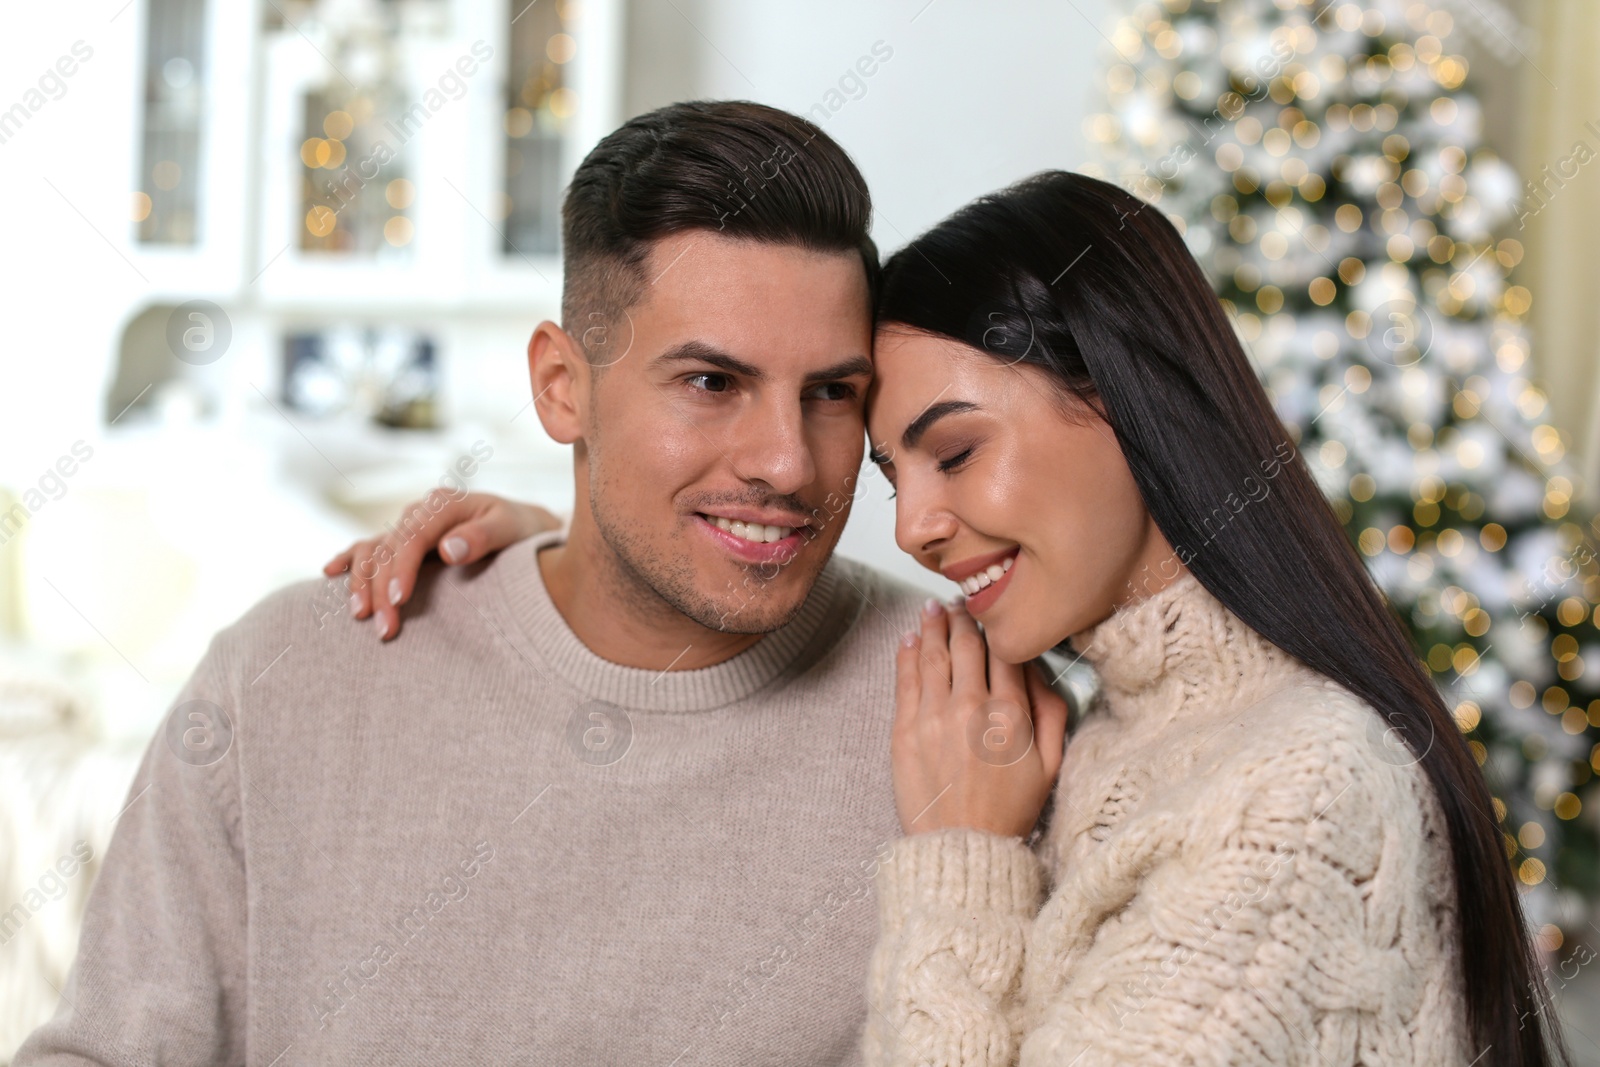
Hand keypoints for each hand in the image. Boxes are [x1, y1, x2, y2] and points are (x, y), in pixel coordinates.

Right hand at [323, 491, 562, 639]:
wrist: (522, 528)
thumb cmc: (518, 531)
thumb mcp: (509, 529)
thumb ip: (482, 537)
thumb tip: (448, 549)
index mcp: (444, 504)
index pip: (413, 537)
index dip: (402, 569)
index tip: (399, 601)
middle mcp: (420, 512)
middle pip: (388, 550)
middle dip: (381, 589)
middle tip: (384, 628)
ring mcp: (408, 526)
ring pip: (372, 550)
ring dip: (361, 583)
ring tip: (359, 615)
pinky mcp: (403, 541)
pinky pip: (369, 547)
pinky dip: (349, 560)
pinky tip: (330, 573)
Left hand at [891, 598, 1069, 837]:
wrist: (962, 849)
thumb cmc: (1010, 810)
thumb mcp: (1052, 764)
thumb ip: (1051, 711)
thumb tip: (1038, 669)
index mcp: (1011, 714)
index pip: (1004, 652)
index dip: (996, 627)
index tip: (990, 613)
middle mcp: (971, 707)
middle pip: (966, 646)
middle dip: (962, 618)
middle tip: (958, 601)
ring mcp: (933, 717)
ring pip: (933, 656)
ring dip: (933, 627)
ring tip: (932, 608)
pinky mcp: (905, 731)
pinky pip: (906, 680)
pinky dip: (908, 654)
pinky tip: (911, 639)